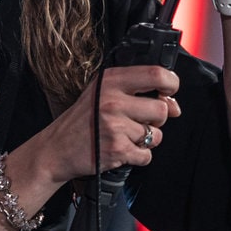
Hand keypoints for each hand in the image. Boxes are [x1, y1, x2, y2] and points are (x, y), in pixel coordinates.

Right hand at [31, 66, 182, 182]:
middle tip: (138, 121)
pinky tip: (122, 149)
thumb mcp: (102, 92)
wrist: (56, 149)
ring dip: (146, 140)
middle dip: (157, 119)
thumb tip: (173, 104)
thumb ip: (136, 91)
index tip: (170, 91)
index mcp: (111, 81)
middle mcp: (113, 101)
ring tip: (126, 136)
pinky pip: (147, 155)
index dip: (171, 83)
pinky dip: (138, 156)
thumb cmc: (83, 120)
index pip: (156, 74)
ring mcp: (115, 126)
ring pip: (156, 135)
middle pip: (162, 109)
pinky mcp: (117, 150)